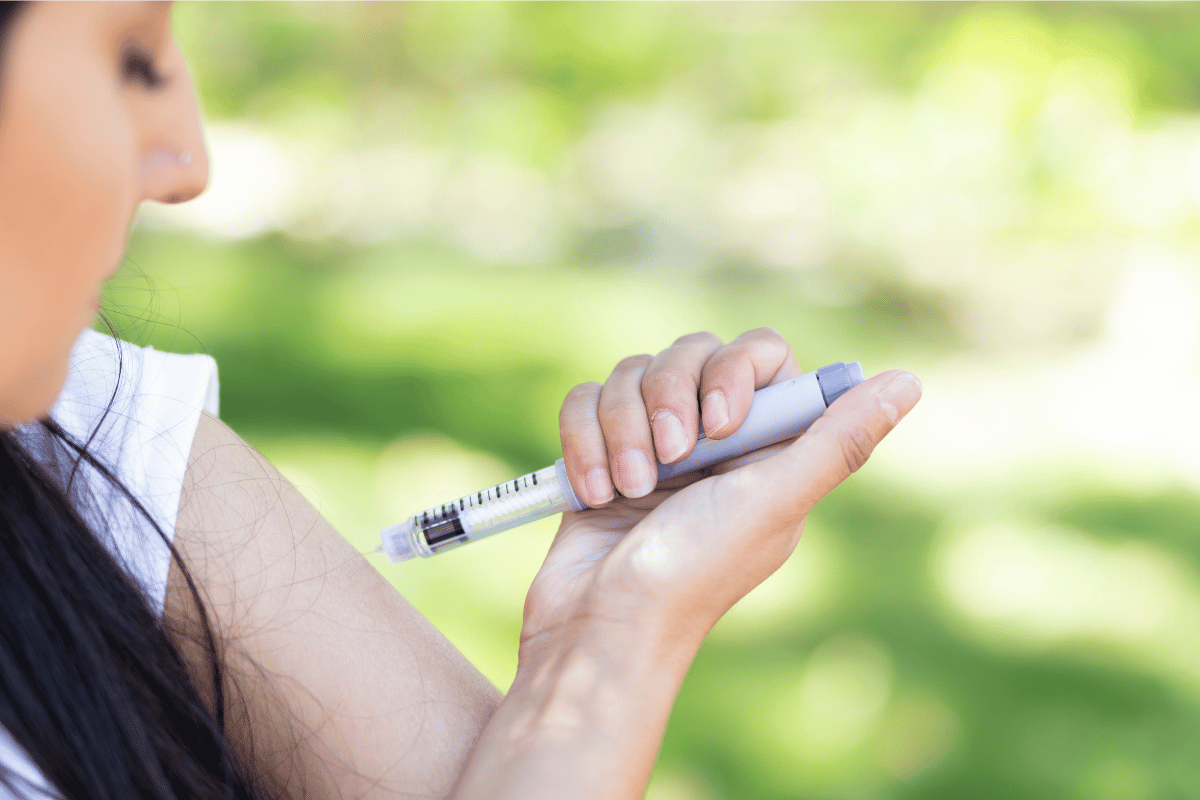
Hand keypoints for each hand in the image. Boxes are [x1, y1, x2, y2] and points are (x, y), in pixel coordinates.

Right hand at [522, 328, 921, 654]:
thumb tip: (908, 381)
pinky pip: (584, 400)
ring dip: (621, 430)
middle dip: (667, 400)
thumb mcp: (773, 504)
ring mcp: (653, 446)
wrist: (598, 626)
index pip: (760, 355)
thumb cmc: (693, 573)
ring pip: (631, 373)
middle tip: (671, 457)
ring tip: (627, 490)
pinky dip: (582, 442)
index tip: (722, 423)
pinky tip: (594, 491)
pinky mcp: (600, 453)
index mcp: (766, 448)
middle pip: (689, 352)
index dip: (735, 371)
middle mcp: (712, 441)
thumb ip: (839, 441)